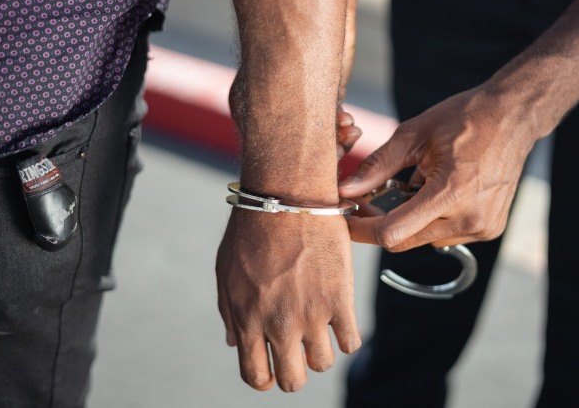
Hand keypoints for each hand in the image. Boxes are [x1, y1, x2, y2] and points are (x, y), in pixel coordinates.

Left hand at [216, 208, 360, 391]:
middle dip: (293, 373)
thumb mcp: (226, 273)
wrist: (287, 197)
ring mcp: (312, 314)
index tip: (273, 370)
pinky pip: (352, 342)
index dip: (265, 379)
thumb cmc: (252, 231)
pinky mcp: (340, 298)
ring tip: (319, 327)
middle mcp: (279, 324)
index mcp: (247, 319)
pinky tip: (340, 318)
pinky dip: (347, 337)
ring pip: (323, 363)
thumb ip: (230, 313)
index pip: (256, 376)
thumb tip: (233, 343)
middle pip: (292, 381)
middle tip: (298, 353)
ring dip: (320, 351)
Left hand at [338, 86, 536, 250]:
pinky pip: (446, 235)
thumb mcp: (413, 136)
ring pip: (424, 240)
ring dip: (409, 221)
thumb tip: (346, 190)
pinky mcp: (489, 229)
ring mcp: (482, 227)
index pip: (392, 232)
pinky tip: (439, 192)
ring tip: (413, 186)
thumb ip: (377, 166)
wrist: (513, 117)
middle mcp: (469, 218)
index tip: (345, 218)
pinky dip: (432, 220)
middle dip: (380, 224)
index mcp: (450, 193)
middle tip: (368, 200)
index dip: (362, 230)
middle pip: (405, 240)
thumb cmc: (464, 119)